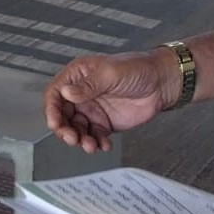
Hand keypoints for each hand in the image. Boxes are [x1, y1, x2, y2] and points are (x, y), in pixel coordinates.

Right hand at [43, 51, 172, 153]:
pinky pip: (93, 136)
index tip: (55, 123)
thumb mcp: (111, 73)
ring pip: (76, 129)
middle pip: (62, 115)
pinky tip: (104, 144)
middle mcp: (82, 93)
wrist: (162, 83)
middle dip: (64, 129)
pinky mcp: (104, 123)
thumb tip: (66, 92)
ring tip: (90, 145)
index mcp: (78, 75)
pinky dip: (96, 143)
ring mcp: (92, 109)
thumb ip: (89, 85)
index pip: (55, 93)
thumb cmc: (138, 68)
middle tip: (72, 138)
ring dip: (80, 139)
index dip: (51, 109)